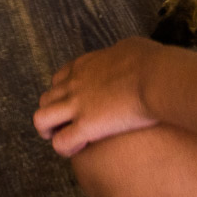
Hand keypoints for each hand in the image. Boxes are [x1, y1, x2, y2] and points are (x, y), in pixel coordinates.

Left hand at [34, 37, 159, 157]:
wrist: (155, 77)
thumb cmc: (151, 61)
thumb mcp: (130, 47)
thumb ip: (118, 54)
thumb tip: (122, 58)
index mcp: (85, 65)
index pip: (59, 78)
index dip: (63, 92)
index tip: (75, 102)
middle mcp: (75, 83)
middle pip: (45, 99)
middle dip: (53, 112)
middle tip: (68, 124)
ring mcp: (77, 105)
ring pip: (41, 120)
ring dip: (50, 130)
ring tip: (65, 138)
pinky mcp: (85, 126)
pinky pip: (60, 143)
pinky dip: (66, 148)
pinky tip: (81, 148)